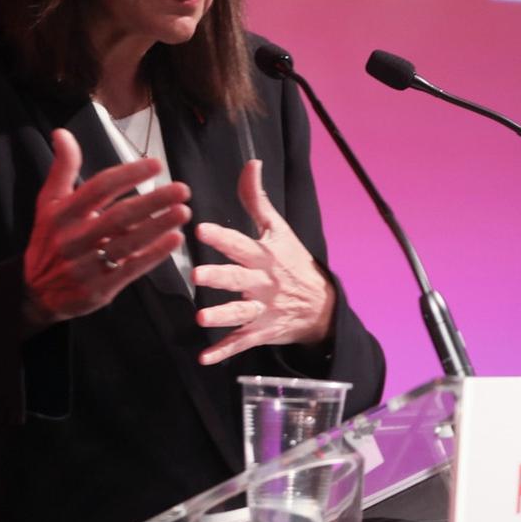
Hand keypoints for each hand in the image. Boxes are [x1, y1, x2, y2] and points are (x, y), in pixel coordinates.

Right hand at [22, 129, 190, 327]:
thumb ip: (62, 169)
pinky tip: (174, 239)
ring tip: (184, 211)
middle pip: (118, 216)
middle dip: (153, 201)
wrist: (36, 292)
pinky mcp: (99, 288)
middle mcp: (73, 238)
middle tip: (182, 189)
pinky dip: (154, 254)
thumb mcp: (49, 203)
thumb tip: (62, 133)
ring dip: (158, 226)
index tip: (157, 165)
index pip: (99, 188)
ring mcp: (86, 265)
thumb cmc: (50, 239)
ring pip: (128, 243)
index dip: (128, 175)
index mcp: (62, 213)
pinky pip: (131, 269)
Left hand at [192, 159, 334, 365]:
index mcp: (265, 255)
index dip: (222, 236)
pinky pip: (241, 343)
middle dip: (219, 277)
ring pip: (240, 313)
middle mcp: (263, 282)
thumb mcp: (279, 230)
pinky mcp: (260, 332)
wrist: (323, 305)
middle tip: (197, 275)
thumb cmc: (294, 262)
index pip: (241, 244)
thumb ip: (257, 199)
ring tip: (201, 319)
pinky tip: (204, 358)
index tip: (200, 228)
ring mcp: (262, 309)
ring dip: (221, 317)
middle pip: (238, 279)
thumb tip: (251, 162)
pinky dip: (223, 352)